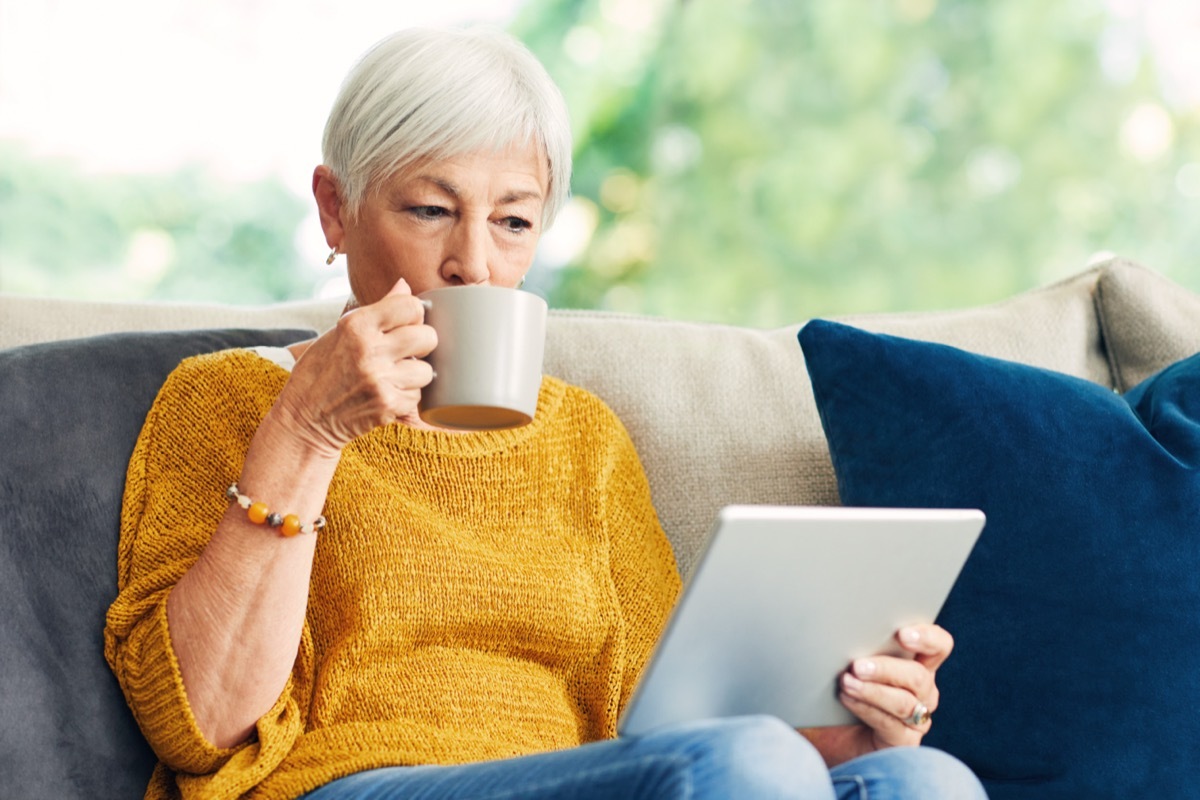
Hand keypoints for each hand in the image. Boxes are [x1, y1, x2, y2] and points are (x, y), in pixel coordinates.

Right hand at [269, 277, 436, 454]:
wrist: (304, 419)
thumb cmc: (321, 371)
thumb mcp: (339, 332)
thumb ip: (377, 309)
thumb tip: (404, 285)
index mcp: (355, 325)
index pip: (411, 306)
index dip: (413, 315)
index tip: (406, 324)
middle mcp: (369, 350)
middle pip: (427, 336)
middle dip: (422, 344)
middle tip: (406, 352)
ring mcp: (379, 379)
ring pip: (426, 370)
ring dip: (415, 375)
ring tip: (394, 376)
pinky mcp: (387, 406)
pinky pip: (417, 396)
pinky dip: (406, 396)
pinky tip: (387, 393)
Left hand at [801, 623, 951, 764]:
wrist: (827, 728)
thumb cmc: (840, 686)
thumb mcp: (850, 661)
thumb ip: (859, 645)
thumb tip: (844, 628)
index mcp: (917, 662)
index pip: (939, 646)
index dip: (927, 638)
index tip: (902, 634)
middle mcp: (923, 690)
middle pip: (918, 676)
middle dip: (886, 668)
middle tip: (858, 666)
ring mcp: (917, 717)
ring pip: (904, 702)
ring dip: (872, 691)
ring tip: (847, 682)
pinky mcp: (903, 740)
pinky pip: (891, 724)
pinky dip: (866, 709)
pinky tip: (847, 699)